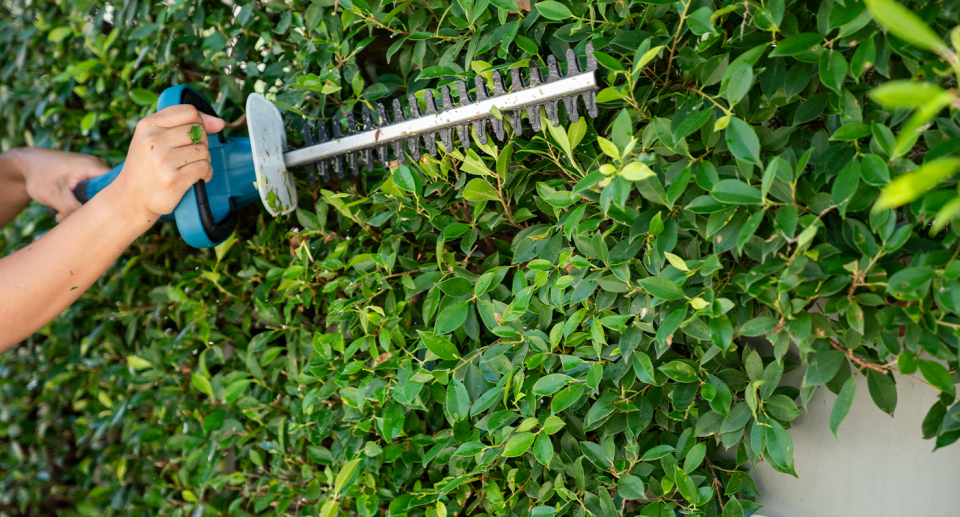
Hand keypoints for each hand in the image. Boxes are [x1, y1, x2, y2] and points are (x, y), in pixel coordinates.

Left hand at [16, 148, 111, 221]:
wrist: (28, 165)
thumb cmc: (40, 175)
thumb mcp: (55, 195)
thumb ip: (73, 209)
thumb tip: (89, 224)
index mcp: (95, 167)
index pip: (118, 187)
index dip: (113, 203)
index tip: (99, 216)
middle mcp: (98, 169)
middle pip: (109, 194)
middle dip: (93, 209)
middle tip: (73, 217)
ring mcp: (93, 174)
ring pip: (98, 197)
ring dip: (83, 209)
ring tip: (63, 214)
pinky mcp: (87, 180)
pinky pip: (91, 196)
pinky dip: (79, 205)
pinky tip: (65, 210)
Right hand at [110, 105, 224, 222]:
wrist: (132, 198)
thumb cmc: (147, 167)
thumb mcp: (153, 139)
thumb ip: (183, 125)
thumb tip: (219, 122)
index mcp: (148, 125)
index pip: (189, 111)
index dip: (200, 122)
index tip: (195, 134)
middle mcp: (154, 140)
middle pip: (199, 131)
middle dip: (201, 143)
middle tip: (189, 155)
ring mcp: (164, 159)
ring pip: (204, 150)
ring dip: (203, 160)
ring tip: (190, 167)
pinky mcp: (174, 178)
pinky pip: (205, 167)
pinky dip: (206, 174)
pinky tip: (196, 177)